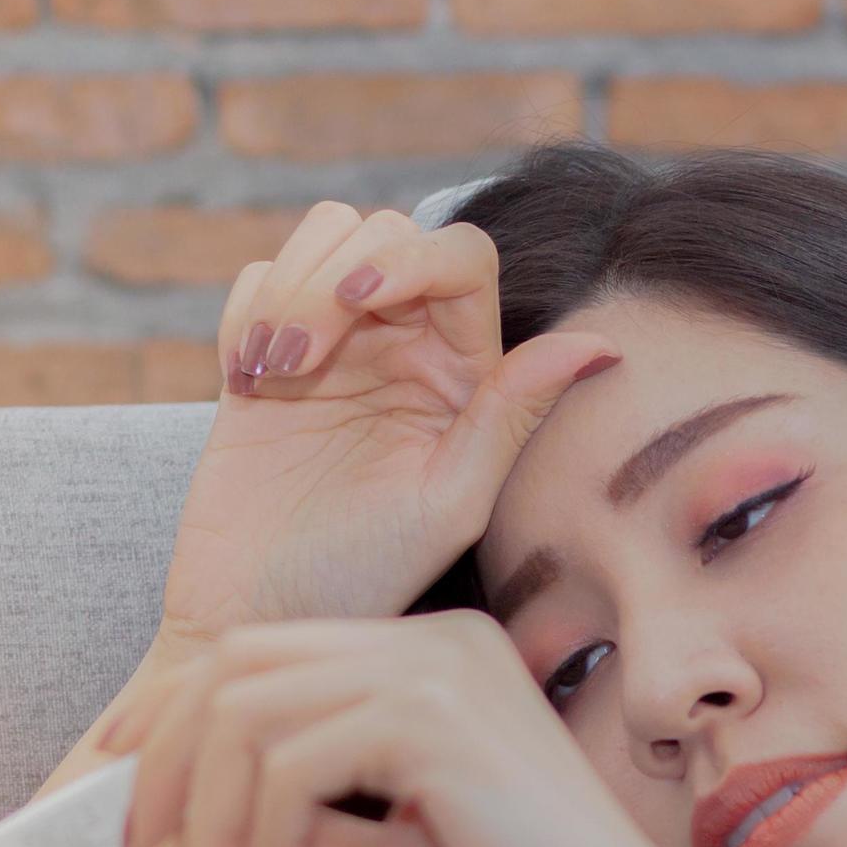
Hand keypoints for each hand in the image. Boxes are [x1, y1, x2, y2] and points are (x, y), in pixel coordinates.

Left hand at [88, 609, 744, 846]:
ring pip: (247, 712)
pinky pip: (291, 761)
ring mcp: (442, 672)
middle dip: (164, 766)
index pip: (263, 659)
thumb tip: (189, 819)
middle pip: (236, 665)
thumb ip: (298, 823)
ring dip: (213, 825)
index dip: (170, 728)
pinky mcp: (441, 722)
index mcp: (431, 664)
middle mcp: (436, 644)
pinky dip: (268, 840)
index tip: (121, 810)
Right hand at [156, 199, 622, 646]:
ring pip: (323, 236)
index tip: (356, 297)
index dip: (412, 255)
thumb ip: (511, 415)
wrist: (258, 614)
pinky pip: (259, 280)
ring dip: (289, 285)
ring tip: (271, 368)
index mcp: (465, 374)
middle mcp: (406, 346)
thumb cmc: (362, 577)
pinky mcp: (265, 356)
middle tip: (295, 360)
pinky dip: (247, 310)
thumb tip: (600, 344)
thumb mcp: (448, 503)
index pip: (462, 258)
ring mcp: (335, 346)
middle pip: (385, 231)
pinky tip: (245, 379)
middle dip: (331, 277)